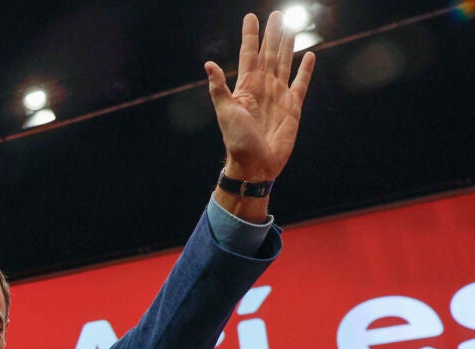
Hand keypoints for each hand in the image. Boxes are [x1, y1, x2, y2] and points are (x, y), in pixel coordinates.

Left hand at [205, 12, 315, 181]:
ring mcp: (279, 95)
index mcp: (246, 87)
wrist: (255, 164)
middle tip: (278, 14)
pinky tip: (309, 56)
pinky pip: (301, 83)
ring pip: (285, 63)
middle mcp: (263, 87)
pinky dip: (306, 70)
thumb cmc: (237, 141)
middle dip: (273, 34)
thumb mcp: (225, 112)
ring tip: (291, 27)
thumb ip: (219, 88)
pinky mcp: (293, 106)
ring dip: (288, 45)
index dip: (250, 36)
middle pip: (269, 54)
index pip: (249, 55)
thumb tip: (208, 64)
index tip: (251, 17)